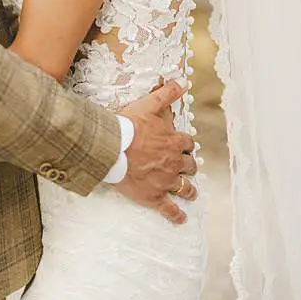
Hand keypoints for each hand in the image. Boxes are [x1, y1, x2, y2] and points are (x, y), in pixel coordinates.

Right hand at [114, 81, 199, 224]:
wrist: (110, 149)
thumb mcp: (148, 105)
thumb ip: (166, 94)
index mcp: (173, 142)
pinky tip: (181, 218)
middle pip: (189, 166)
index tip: (182, 146)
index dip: (184, 144)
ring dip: (188, 190)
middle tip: (185, 167)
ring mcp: (165, 181)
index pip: (187, 144)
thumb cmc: (127, 127)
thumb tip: (182, 81)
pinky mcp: (154, 196)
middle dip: (188, 166)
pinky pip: (170, 210)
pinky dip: (177, 215)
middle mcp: (173, 163)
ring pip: (184, 188)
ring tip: (190, 192)